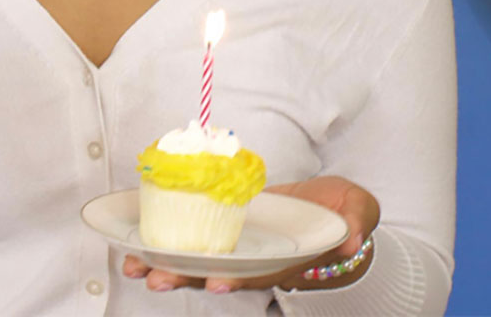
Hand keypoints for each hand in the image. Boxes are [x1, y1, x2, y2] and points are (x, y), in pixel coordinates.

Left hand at [123, 174, 379, 295]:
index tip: (214, 283)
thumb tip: (352, 237)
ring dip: (166, 264)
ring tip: (132, 266)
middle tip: (154, 278)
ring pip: (199, 260)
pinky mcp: (227, 222)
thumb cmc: (344, 211)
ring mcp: (240, 243)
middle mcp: (257, 257)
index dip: (237, 279)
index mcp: (286, 258)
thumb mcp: (358, 210)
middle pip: (218, 272)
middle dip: (186, 277)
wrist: (331, 207)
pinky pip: (194, 233)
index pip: (260, 273)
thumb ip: (356, 222)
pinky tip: (138, 237)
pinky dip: (167, 237)